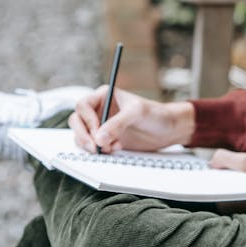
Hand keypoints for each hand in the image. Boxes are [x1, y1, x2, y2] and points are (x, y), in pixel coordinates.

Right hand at [68, 86, 194, 153]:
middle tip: (96, 147)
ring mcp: (101, 125)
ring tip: (110, 148)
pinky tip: (115, 149)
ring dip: (92, 145)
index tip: (97, 133)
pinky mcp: (106, 140)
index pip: (82, 105)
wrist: (168, 129)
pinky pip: (92, 146)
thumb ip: (117, 124)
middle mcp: (99, 109)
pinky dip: (99, 150)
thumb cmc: (155, 113)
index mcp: (104, 96)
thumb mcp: (137, 113)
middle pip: (77, 121)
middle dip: (84, 136)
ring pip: (82, 136)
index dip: (87, 120)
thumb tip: (98, 138)